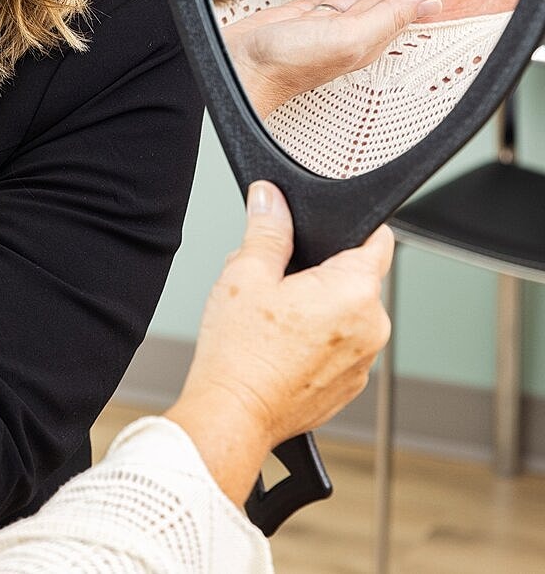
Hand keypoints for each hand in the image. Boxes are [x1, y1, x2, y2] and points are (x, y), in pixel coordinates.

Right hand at [166, 181, 392, 505]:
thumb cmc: (241, 353)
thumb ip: (267, 229)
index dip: (353, 226)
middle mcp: (372, 329)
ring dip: (317, 306)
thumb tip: (271, 198)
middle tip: (277, 278)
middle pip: (355, 277)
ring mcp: (363, 363)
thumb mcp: (246, 273)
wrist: (234, 414)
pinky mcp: (348, 386)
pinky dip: (316, 339)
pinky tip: (279, 344)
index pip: (378, 241)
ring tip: (272, 317)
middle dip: (319, 270)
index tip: (329, 226)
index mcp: (355, 292)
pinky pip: (339, 346)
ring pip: (345, 312)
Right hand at [223, 0, 450, 117]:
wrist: (238, 70)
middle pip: (385, 4)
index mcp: (365, 39)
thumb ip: (387, 18)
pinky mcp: (294, 20)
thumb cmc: (287, 63)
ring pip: (357, 2)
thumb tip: (430, 3)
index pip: (402, 9)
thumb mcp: (347, 37)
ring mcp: (319, 27)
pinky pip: (324, 2)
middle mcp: (347, 33)